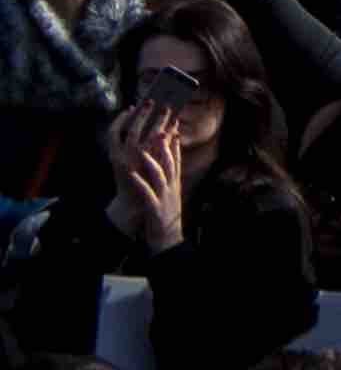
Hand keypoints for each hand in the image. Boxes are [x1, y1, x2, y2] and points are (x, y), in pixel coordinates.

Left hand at [112, 111, 184, 249]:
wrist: (168, 241)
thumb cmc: (166, 218)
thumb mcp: (170, 197)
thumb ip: (169, 183)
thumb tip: (167, 169)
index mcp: (175, 185)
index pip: (177, 161)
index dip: (175, 145)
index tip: (173, 129)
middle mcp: (172, 188)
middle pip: (171, 163)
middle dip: (166, 147)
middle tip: (161, 129)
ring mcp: (165, 197)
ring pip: (161, 175)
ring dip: (153, 162)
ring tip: (145, 150)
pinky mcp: (156, 208)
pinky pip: (148, 193)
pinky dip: (141, 183)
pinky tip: (134, 176)